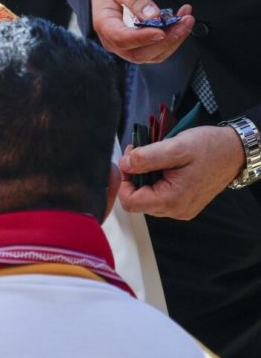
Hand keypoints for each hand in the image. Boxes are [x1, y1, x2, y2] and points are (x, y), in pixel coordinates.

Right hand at [90, 0, 194, 62]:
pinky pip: (158, 50)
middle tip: (184, 21)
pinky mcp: (140, 46)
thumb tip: (153, 15)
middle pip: (139, 54)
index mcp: (105, 26)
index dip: (143, 38)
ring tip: (187, 19)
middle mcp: (114, 42)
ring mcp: (127, 47)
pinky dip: (173, 38)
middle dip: (166, 41)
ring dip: (174, 40)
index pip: (122, 39)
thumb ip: (136, 0)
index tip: (161, 31)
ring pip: (152, 55)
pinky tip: (181, 23)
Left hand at [118, 125, 244, 219]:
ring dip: (144, 178)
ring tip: (155, 158)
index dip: (123, 181)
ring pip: (146, 198)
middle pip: (137, 200)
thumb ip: (146, 157)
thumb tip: (124, 165)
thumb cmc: (210, 148)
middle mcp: (176, 210)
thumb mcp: (176, 147)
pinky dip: (155, 181)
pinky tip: (163, 167)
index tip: (129, 161)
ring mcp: (180, 209)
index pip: (130, 202)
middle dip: (133, 177)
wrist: (235, 151)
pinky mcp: (183, 204)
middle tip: (140, 154)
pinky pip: (158, 196)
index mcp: (173, 200)